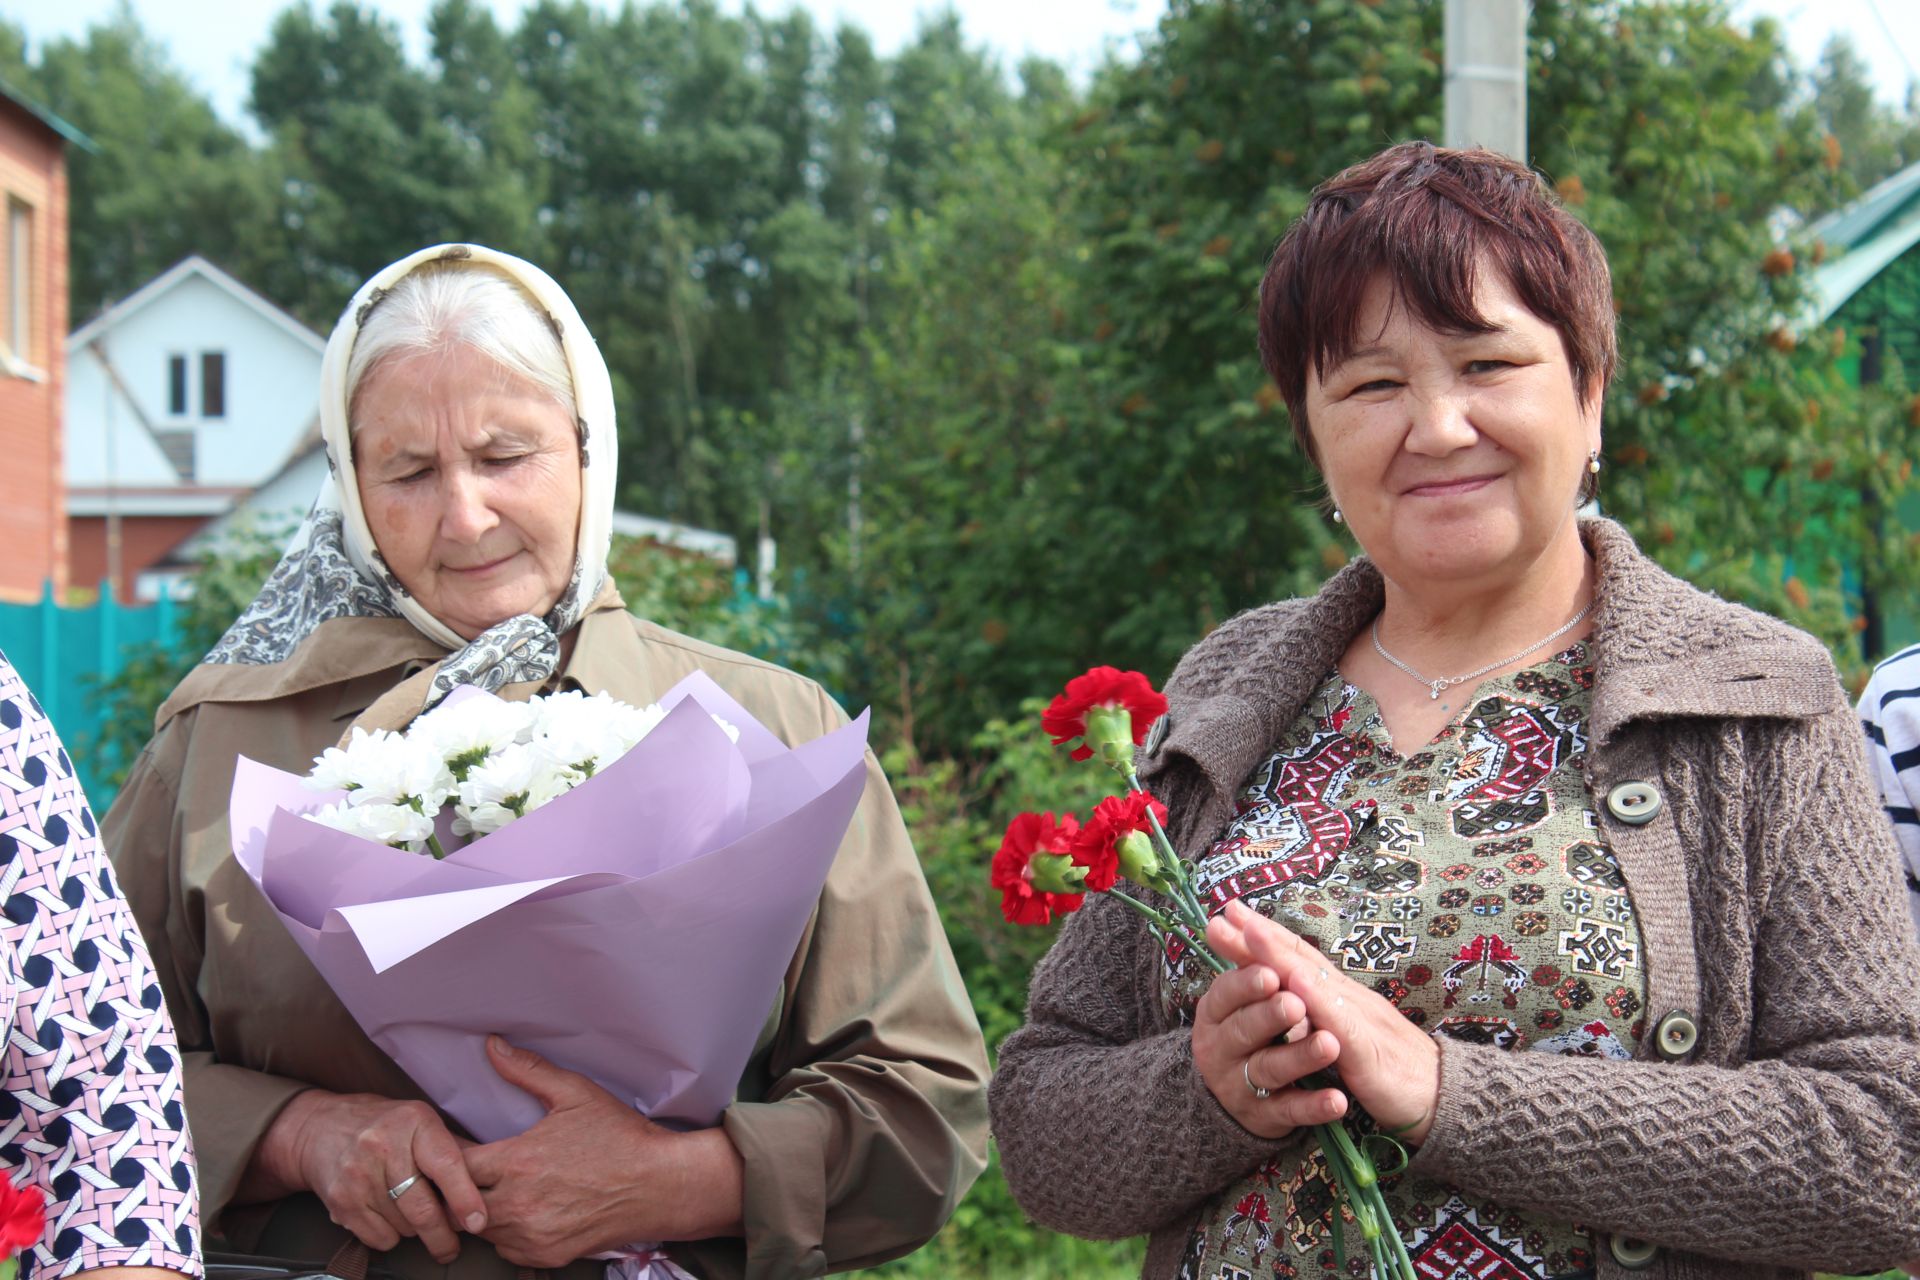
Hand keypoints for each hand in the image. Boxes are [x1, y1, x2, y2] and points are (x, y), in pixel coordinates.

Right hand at [253, 1089, 485, 1263]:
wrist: (319, 1129)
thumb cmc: (385, 1126)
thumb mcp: (422, 1122)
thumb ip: (455, 1149)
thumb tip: (495, 1177)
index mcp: (415, 1121)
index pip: (446, 1165)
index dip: (465, 1198)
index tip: (479, 1223)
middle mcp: (384, 1145)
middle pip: (423, 1208)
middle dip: (443, 1235)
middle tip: (452, 1248)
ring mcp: (358, 1174)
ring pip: (404, 1227)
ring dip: (415, 1231)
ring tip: (412, 1213)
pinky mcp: (340, 1200)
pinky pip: (379, 1239)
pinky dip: (391, 1237)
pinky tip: (388, 1216)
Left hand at [464, 1037, 744, 1268]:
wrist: (661, 1184)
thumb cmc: (621, 1137)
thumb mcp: (577, 1094)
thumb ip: (529, 1071)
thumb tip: (493, 1046)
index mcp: (519, 1162)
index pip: (455, 1165)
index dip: (449, 1154)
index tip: (457, 1146)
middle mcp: (519, 1204)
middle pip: (459, 1203)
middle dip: (460, 1186)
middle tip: (475, 1170)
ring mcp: (532, 1236)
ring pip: (481, 1229)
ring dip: (482, 1209)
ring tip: (498, 1188)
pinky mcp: (547, 1256)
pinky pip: (506, 1250)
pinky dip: (507, 1234)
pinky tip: (524, 1211)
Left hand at [1210, 899, 1439, 1142]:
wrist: (1442, 1097)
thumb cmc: (1391, 1066)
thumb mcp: (1346, 1036)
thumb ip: (1318, 1015)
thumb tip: (1286, 993)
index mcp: (1338, 997)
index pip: (1297, 958)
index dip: (1264, 935)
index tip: (1230, 912)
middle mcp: (1346, 998)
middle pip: (1298, 960)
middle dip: (1259, 936)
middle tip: (1223, 911)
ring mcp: (1358, 1019)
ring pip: (1314, 982)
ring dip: (1282, 956)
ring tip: (1251, 932)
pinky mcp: (1368, 1050)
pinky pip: (1341, 1022)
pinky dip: (1318, 1000)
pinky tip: (1296, 983)